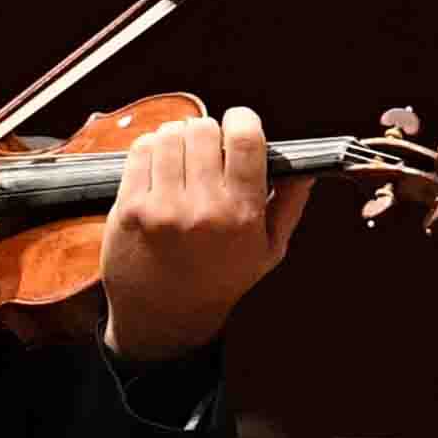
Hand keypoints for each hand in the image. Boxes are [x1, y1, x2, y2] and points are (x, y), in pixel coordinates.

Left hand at [98, 103, 311, 362]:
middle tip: (210, 147)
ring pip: (170, 135)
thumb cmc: (220, 280)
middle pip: (204, 129)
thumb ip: (290, 205)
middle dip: (209, 131)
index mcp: (242, 215)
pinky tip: (161, 166)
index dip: (243, 120)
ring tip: (184, 157)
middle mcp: (202, 209)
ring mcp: (162, 207)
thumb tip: (308, 167)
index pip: (245, 139)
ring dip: (179, 138)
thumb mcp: (269, 251)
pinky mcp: (129, 208)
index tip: (241, 125)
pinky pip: (141, 151)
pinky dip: (152, 149)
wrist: (164, 317)